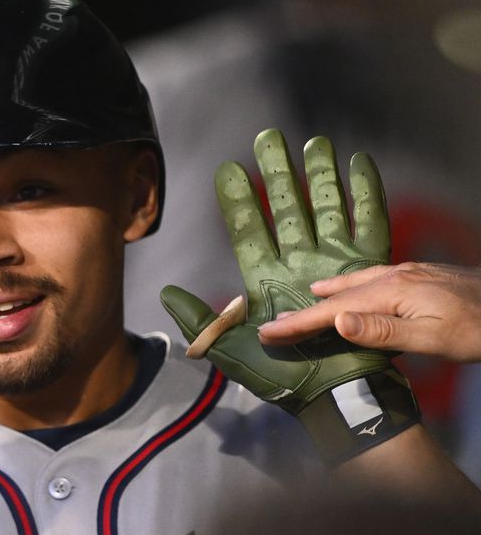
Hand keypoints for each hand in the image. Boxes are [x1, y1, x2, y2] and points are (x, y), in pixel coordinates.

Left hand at [160, 128, 393, 412]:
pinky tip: (359, 163)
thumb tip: (165, 292)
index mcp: (264, 279)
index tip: (226, 168)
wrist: (332, 397)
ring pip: (324, 208)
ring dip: (319, 175)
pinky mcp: (366, 271)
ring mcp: (332, 264)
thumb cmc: (281, 379)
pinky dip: (366, 194)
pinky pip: (369, 224)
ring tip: (314, 141)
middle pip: (285, 208)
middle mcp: (297, 264)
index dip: (237, 200)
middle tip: (268, 137)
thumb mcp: (229, 350)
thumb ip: (199, 320)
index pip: (247, 230)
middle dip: (276, 173)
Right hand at [258, 262, 480, 361]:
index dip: (298, 323)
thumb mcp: (433, 338)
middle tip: (276, 319)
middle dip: (305, 307)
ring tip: (311, 295)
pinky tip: (359, 287)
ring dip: (330, 291)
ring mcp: (411, 273)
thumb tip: (335, 319)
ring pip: (358, 281)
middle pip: (340, 293)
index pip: (332, 310)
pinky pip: (375, 278)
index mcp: (392, 292)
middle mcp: (396, 276)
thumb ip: (382, 331)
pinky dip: (354, 284)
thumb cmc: (480, 329)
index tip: (268, 331)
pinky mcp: (424, 276)